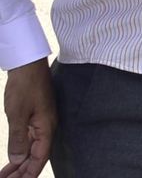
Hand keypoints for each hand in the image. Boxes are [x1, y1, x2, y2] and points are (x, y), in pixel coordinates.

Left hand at [1, 59, 50, 177]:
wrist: (27, 64)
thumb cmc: (25, 86)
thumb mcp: (18, 114)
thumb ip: (19, 139)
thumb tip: (19, 160)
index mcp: (46, 128)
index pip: (40, 158)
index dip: (29, 174)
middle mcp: (46, 128)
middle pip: (36, 157)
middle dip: (22, 172)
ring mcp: (40, 122)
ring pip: (31, 150)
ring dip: (20, 164)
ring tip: (6, 175)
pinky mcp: (34, 117)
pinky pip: (28, 141)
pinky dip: (20, 152)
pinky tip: (13, 158)